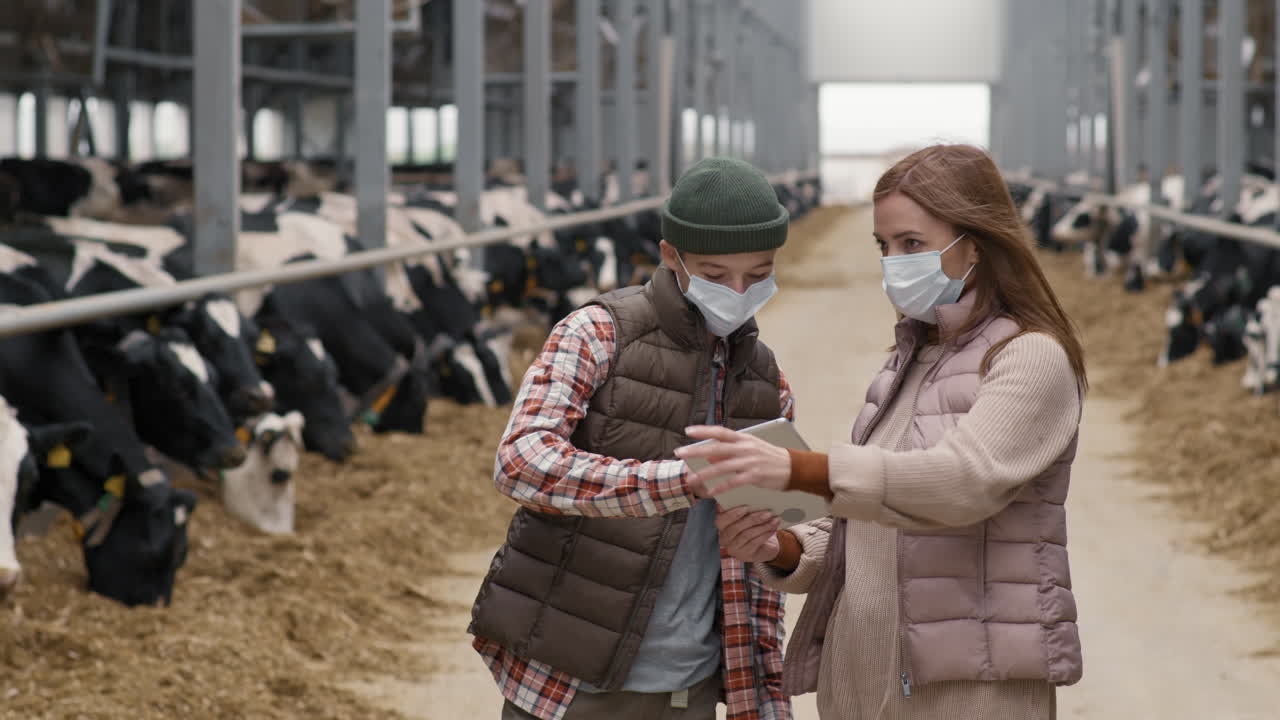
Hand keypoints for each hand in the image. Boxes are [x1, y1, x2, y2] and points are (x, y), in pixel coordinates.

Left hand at [675, 425, 791, 497]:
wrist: (793, 467)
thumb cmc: (769, 457)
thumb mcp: (750, 448)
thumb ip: (730, 450)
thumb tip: (709, 454)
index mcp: (744, 439)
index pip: (720, 432)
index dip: (704, 430)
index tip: (688, 431)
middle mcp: (745, 448)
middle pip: (716, 448)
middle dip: (696, 451)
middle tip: (680, 453)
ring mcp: (750, 462)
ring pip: (722, 466)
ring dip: (705, 473)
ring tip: (691, 479)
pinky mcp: (755, 476)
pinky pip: (734, 482)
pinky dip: (721, 486)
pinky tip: (711, 491)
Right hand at [716, 506, 780, 562]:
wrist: (764, 546)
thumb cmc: (754, 526)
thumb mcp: (748, 516)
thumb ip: (745, 508)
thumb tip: (753, 497)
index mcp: (721, 525)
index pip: (721, 520)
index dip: (732, 514)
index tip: (746, 506)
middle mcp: (724, 538)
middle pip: (735, 528)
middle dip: (752, 519)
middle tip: (767, 512)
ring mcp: (733, 548)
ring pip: (747, 535)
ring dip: (763, 526)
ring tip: (775, 519)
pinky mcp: (745, 555)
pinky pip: (755, 543)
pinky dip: (766, 534)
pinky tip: (773, 528)